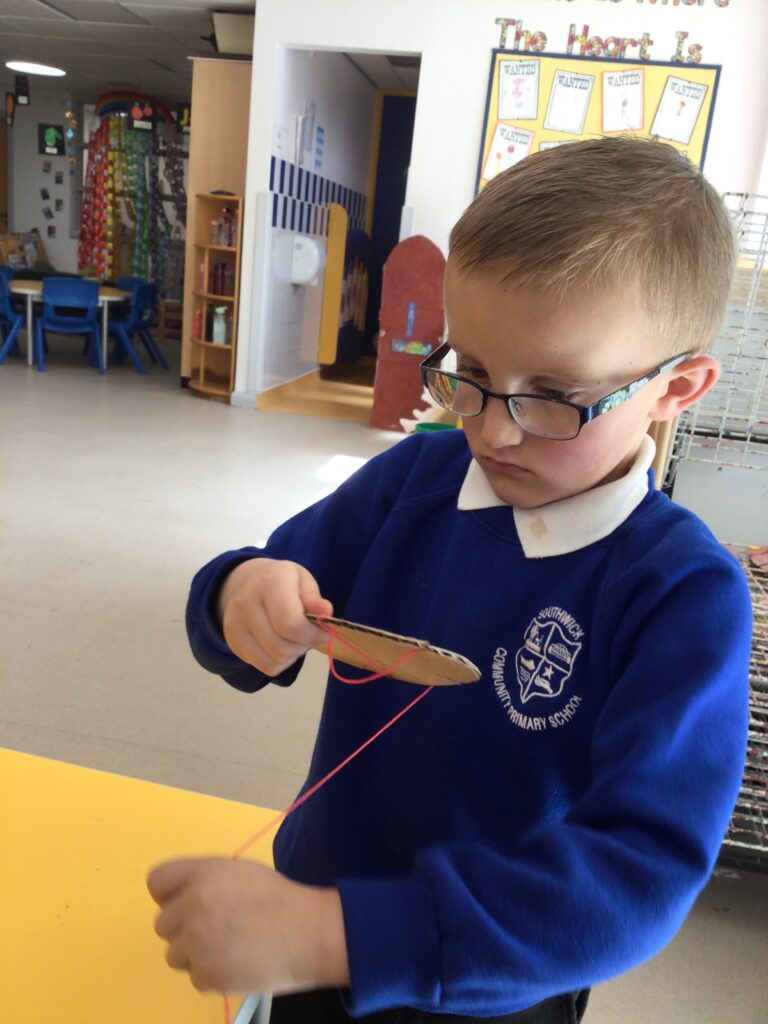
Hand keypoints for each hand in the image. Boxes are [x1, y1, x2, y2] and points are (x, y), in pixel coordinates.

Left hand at [147, 857, 349, 994]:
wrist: (309, 933)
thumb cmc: (276, 899)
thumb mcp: (238, 872)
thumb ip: (203, 880)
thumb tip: (179, 900)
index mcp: (203, 874)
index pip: (157, 881)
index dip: (169, 895)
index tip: (185, 904)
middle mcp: (193, 905)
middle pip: (162, 924)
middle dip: (184, 929)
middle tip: (218, 929)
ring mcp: (197, 942)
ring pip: (174, 954)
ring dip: (195, 954)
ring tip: (229, 946)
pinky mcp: (206, 975)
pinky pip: (195, 976)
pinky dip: (213, 974)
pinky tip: (238, 962)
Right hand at [218, 559, 333, 675]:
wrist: (249, 583)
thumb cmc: (284, 583)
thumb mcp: (304, 582)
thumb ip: (314, 599)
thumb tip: (326, 612)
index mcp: (269, 583)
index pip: (290, 623)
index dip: (312, 634)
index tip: (324, 631)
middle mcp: (246, 603)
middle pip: (281, 647)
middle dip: (303, 646)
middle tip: (310, 634)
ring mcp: (234, 625)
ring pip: (273, 661)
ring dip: (293, 656)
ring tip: (295, 638)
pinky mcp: (232, 642)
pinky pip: (265, 667)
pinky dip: (280, 662)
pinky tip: (282, 645)